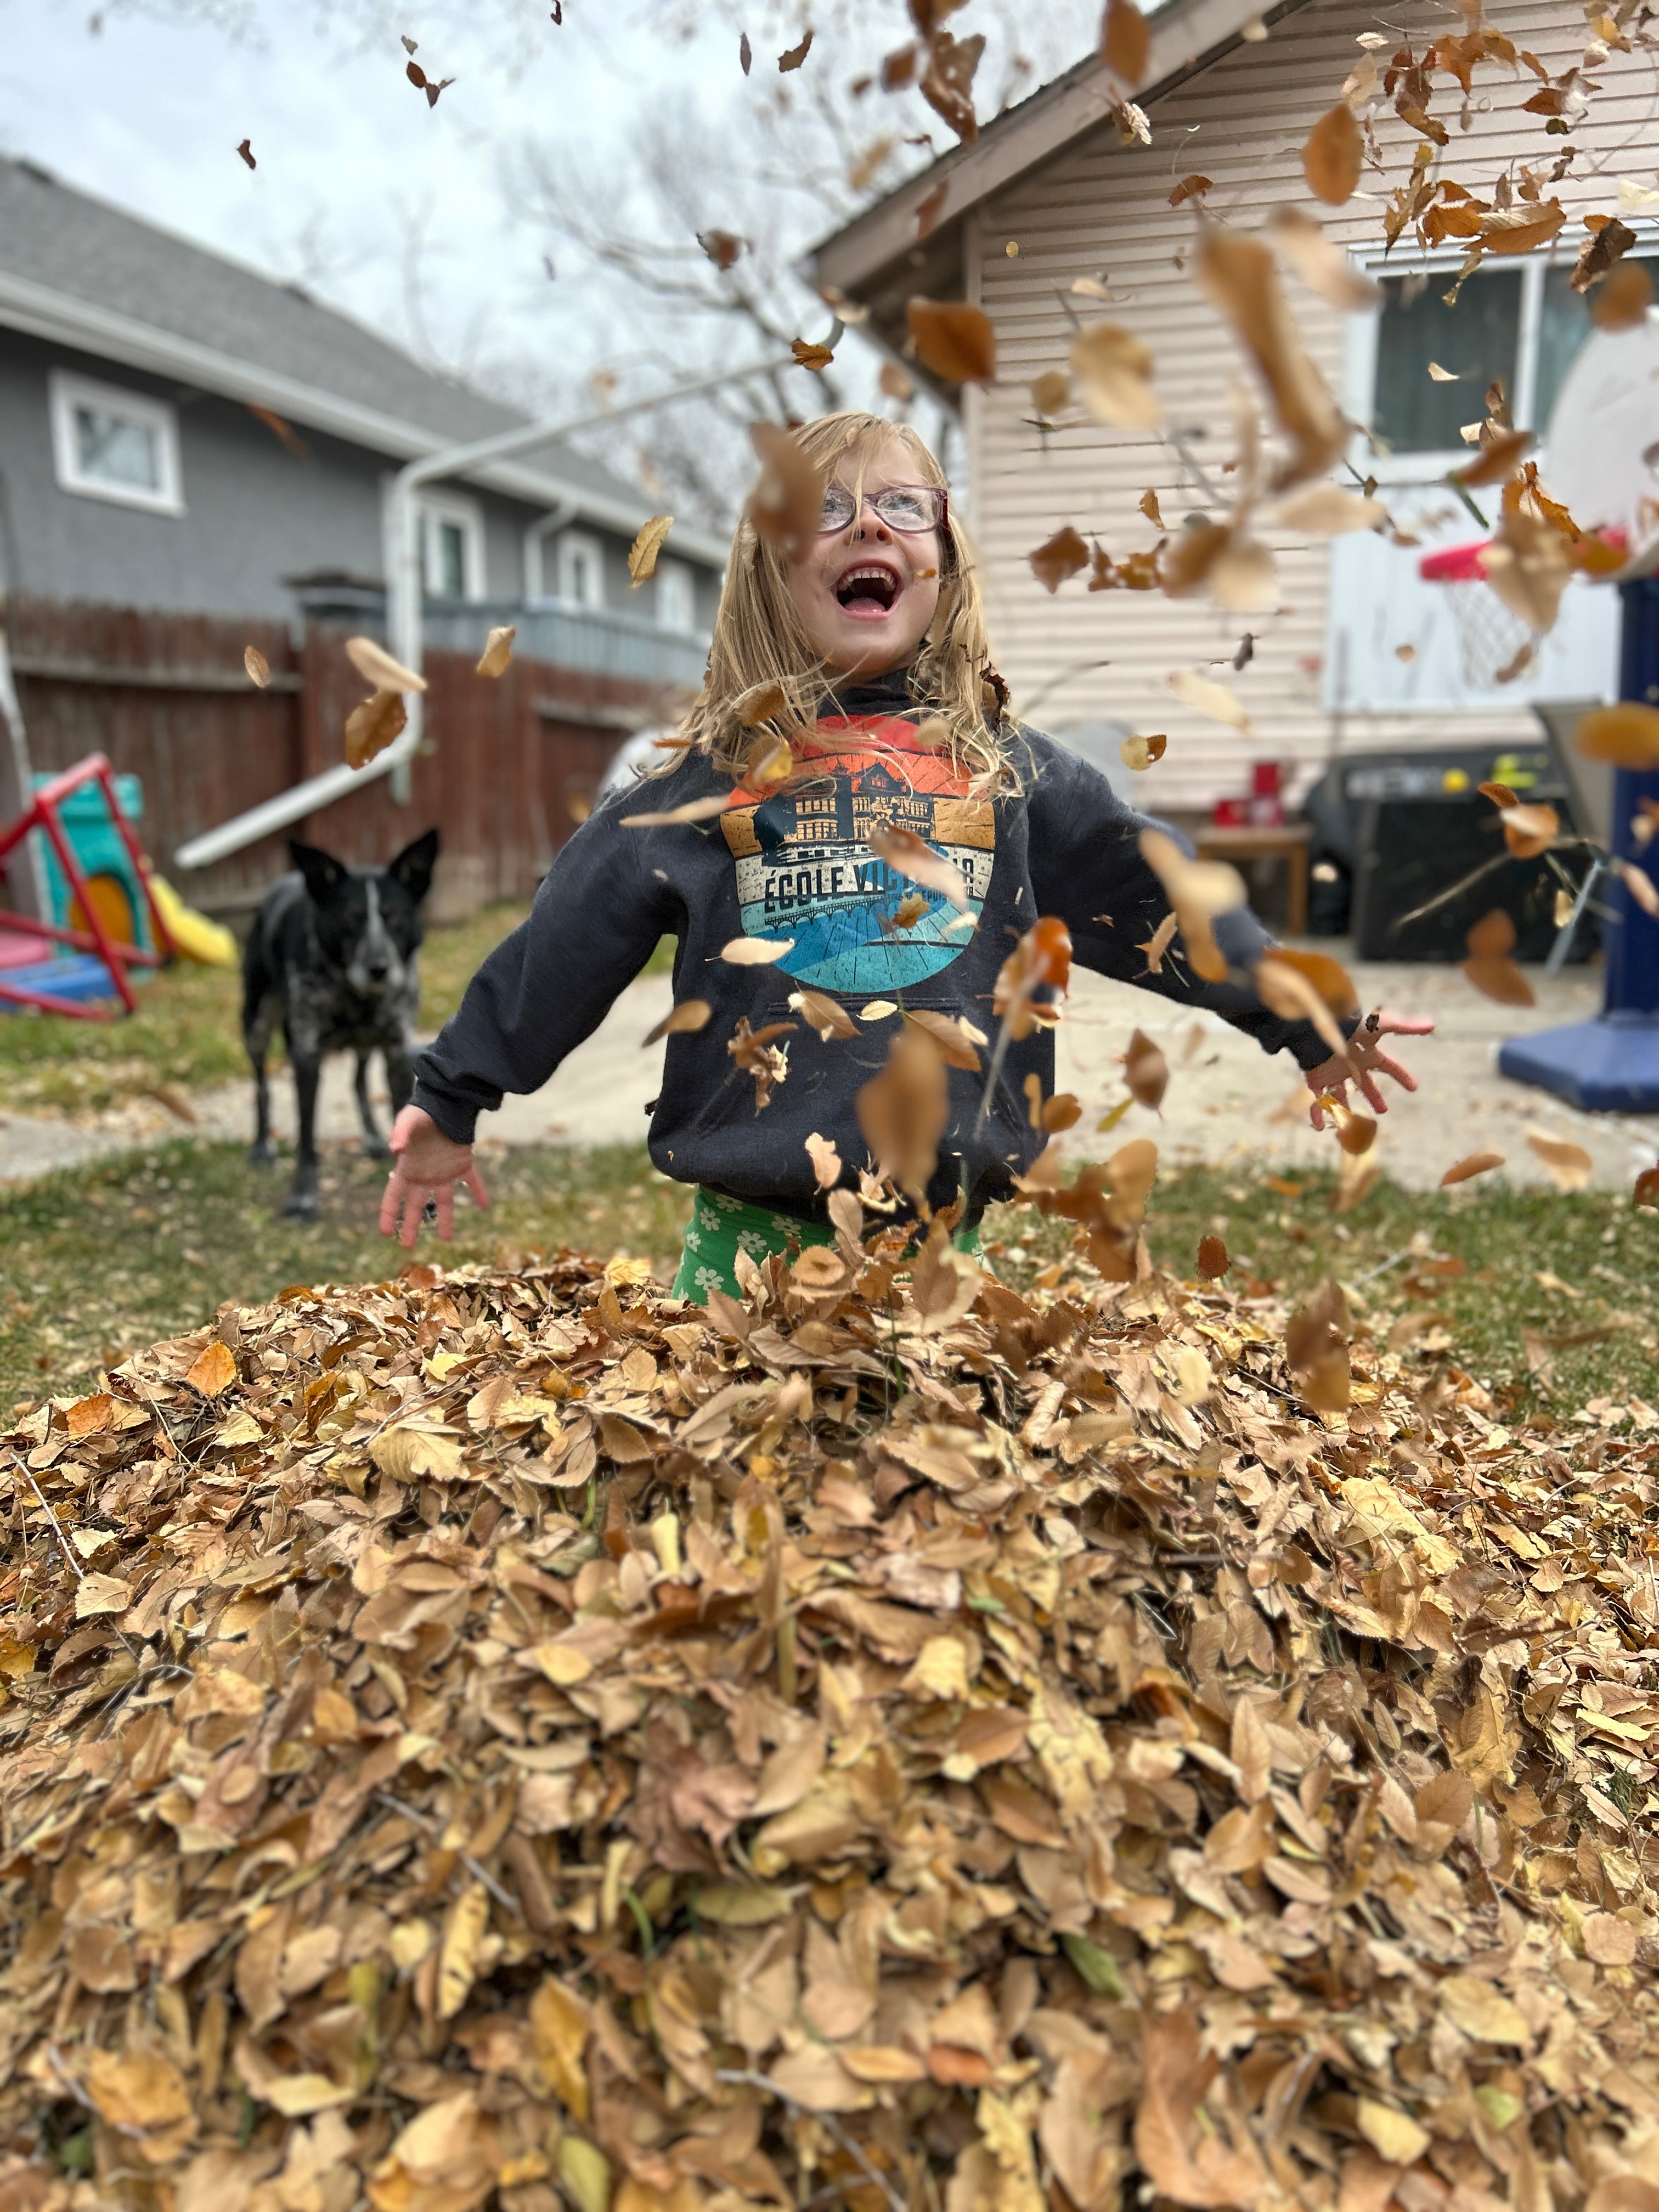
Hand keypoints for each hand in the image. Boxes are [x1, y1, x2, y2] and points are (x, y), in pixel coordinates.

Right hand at [379, 1104, 490, 1244]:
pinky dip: (479, 1191)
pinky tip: (484, 1205)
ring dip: (444, 1219)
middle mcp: (424, 1174)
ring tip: (445, 1239)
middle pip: (415, 1205)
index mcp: (407, 1168)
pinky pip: (472, 1180)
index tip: (385, 1232)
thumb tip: (395, 1150)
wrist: (445, 1101)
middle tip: (407, 1245)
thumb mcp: (408, 1121)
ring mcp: (443, 1171)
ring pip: (443, 1201)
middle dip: (410, 1225)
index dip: (388, 1214)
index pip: (393, 1196)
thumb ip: (400, 1134)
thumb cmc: (422, 1112)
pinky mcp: (462, 1162)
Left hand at [1305, 1006, 1434, 1130]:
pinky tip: (1322, 1128)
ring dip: (1345, 1110)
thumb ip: (1405, 1026)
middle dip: (1374, 1096)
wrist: (1319, 1029)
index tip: (1414, 1087)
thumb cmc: (1351, 1027)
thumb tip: (1432, 1024)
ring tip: (1351, 1127)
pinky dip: (1319, 1114)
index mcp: (1367, 1055)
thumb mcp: (1381, 1025)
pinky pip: (1318, 1101)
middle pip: (1365, 1084)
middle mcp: (1351, 1065)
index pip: (1389, 1067)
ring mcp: (1333, 1074)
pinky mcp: (1316, 1080)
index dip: (1402, 1076)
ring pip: (1341, 1095)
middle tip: (1383, 1111)